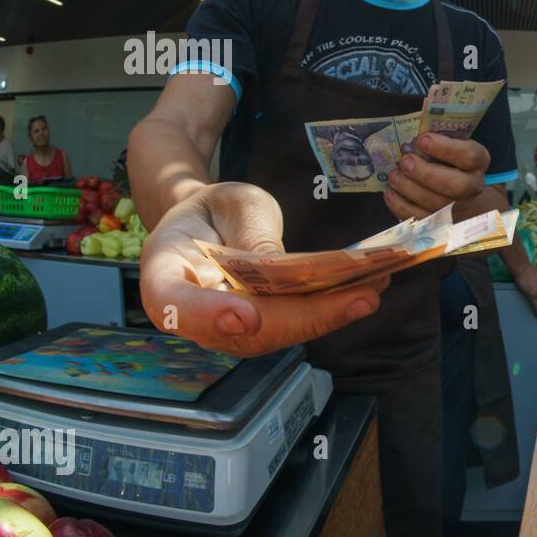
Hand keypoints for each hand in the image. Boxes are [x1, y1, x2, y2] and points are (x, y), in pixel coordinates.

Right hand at [139, 181, 389, 356]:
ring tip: (371, 291)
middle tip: (358, 298)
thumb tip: (282, 268)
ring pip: (277, 333)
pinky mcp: (259, 329)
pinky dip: (331, 310)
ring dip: (328, 317)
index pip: (174, 305)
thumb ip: (251, 231)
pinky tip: (366, 291)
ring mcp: (227, 329)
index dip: (208, 315)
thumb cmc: (214, 209)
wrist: (208, 223)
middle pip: (244, 330)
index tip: (246, 316)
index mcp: (164, 274)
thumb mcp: (231, 202)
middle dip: (306, 317)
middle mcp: (192, 314)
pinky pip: (294, 324)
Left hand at [384, 133, 488, 221]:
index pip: (469, 156)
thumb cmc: (450, 162)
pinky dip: (402, 206)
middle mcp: (472, 186)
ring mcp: (458, 207)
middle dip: (426, 173)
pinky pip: (422, 219)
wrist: (461, 194)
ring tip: (394, 176)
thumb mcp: (451, 146)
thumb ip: (436, 143)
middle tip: (405, 162)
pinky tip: (390, 193)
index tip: (422, 139)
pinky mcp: (441, 222)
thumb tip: (410, 145)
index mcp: (478, 162)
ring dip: (410, 189)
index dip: (445, 148)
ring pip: (437, 204)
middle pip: (456, 186)